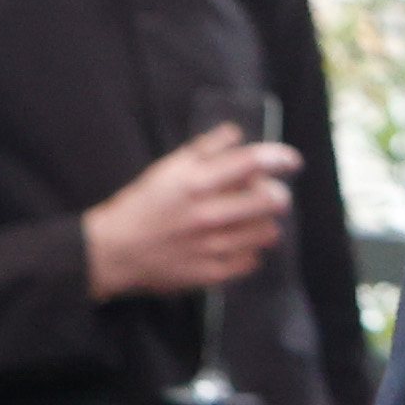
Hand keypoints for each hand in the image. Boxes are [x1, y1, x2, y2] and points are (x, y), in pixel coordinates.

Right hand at [82, 121, 295, 299]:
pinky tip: (234, 243)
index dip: (280, 158)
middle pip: (271, 200)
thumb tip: (236, 133)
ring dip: (264, 223)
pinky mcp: (213, 272)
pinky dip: (249, 249)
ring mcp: (212, 246)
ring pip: (268, 231)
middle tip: (266, 195)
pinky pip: (252, 259)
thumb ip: (203, 150)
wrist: (112, 251)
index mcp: (194, 183)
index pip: (251, 164)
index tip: (292, 160)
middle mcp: (207, 214)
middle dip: (277, 194)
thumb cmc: (141, 205)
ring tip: (248, 220)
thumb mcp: (166, 170)